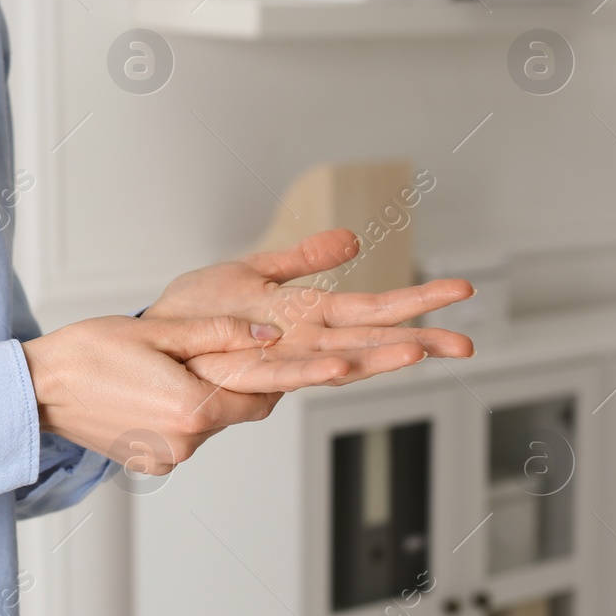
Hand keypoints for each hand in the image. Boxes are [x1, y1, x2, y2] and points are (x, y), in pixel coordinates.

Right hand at [21, 314, 356, 473]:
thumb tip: (270, 335)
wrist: (37, 390)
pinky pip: (190, 431)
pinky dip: (187, 408)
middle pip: (245, 408)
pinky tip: (157, 387)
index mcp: (192, 407)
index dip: (299, 374)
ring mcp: (170, 455)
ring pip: (217, 419)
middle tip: (244, 347)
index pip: (266, 393)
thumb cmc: (88, 353)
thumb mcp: (158, 332)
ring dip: (213, 393)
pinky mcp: (154, 459)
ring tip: (177, 365)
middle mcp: (187, 440)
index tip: (341, 364)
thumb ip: (219, 335)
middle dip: (248, 380)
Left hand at [142, 228, 474, 386]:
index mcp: (305, 317)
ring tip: (416, 351)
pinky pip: (282, 373)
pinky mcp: (240, 369)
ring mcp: (273, 358)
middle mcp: (298, 343)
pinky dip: (314, 369)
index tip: (462, 290)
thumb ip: (303, 260)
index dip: (416, 303)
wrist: (149, 336)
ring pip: (335, 362)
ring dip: (375, 357)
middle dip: (417, 340)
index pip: (372, 310)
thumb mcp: (254, 272)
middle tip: (467, 343)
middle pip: (367, 341)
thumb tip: (352, 241)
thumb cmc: (196, 309)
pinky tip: (342, 362)